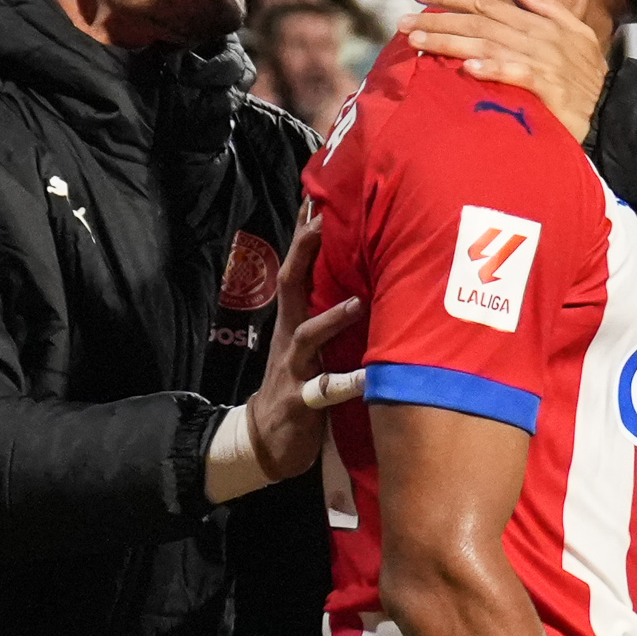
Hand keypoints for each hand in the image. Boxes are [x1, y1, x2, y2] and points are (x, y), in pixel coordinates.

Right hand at [242, 213, 367, 480]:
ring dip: (332, 318)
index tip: (313, 196)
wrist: (265, 439)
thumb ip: (326, 310)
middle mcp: (291, 336)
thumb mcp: (310, 342)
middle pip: (292, 286)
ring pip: (308, 336)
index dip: (303, 234)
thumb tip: (357, 275)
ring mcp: (294, 368)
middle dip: (305, 253)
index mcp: (294, 319)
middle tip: (322, 221)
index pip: (297, 267)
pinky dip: (348, 383)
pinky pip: (324, 391)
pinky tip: (371, 377)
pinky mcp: (300, 402)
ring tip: (357, 302)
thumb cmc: (298, 382)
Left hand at [401, 0, 613, 138]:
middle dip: (438, 19)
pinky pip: (517, 75)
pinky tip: (469, 67)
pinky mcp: (550, 88)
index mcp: (535, 23)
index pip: (485, 3)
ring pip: (489, 45)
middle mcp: (535, 37)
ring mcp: (542, 61)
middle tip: (401, 22)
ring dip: (452, 41)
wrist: (615, 109)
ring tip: (418, 41)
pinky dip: (494, 69)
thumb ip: (545, 8)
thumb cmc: (589, 75)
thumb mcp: (573, 33)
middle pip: (478, 22)